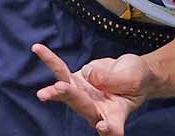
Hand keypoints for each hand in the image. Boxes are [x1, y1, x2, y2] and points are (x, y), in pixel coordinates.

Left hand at [32, 43, 149, 134]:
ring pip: (67, 91)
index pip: (113, 126)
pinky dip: (50, 59)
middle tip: (58, 89)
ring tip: (42, 93)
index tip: (104, 127)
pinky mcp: (75, 82)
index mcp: (116, 113)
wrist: (133, 72)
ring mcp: (82, 96)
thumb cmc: (137, 79)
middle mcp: (95, 109)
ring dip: (54, 90)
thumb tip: (88, 75)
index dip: (109, 129)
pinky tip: (37, 48)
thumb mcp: (133, 78)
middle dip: (70, 97)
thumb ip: (112, 80)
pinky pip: (61, 70)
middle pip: (82, 106)